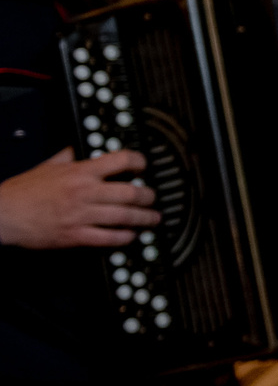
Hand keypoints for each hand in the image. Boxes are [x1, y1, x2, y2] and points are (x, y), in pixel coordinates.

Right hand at [0, 148, 158, 247]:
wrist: (4, 214)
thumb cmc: (23, 191)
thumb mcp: (48, 165)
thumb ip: (69, 156)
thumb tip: (81, 147)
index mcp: (80, 172)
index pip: (121, 161)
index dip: (140, 163)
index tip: (145, 167)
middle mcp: (85, 192)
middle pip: (131, 192)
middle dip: (149, 196)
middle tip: (154, 198)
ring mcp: (82, 215)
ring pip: (125, 217)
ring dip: (145, 219)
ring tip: (153, 219)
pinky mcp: (76, 236)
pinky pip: (109, 238)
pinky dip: (125, 237)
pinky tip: (132, 235)